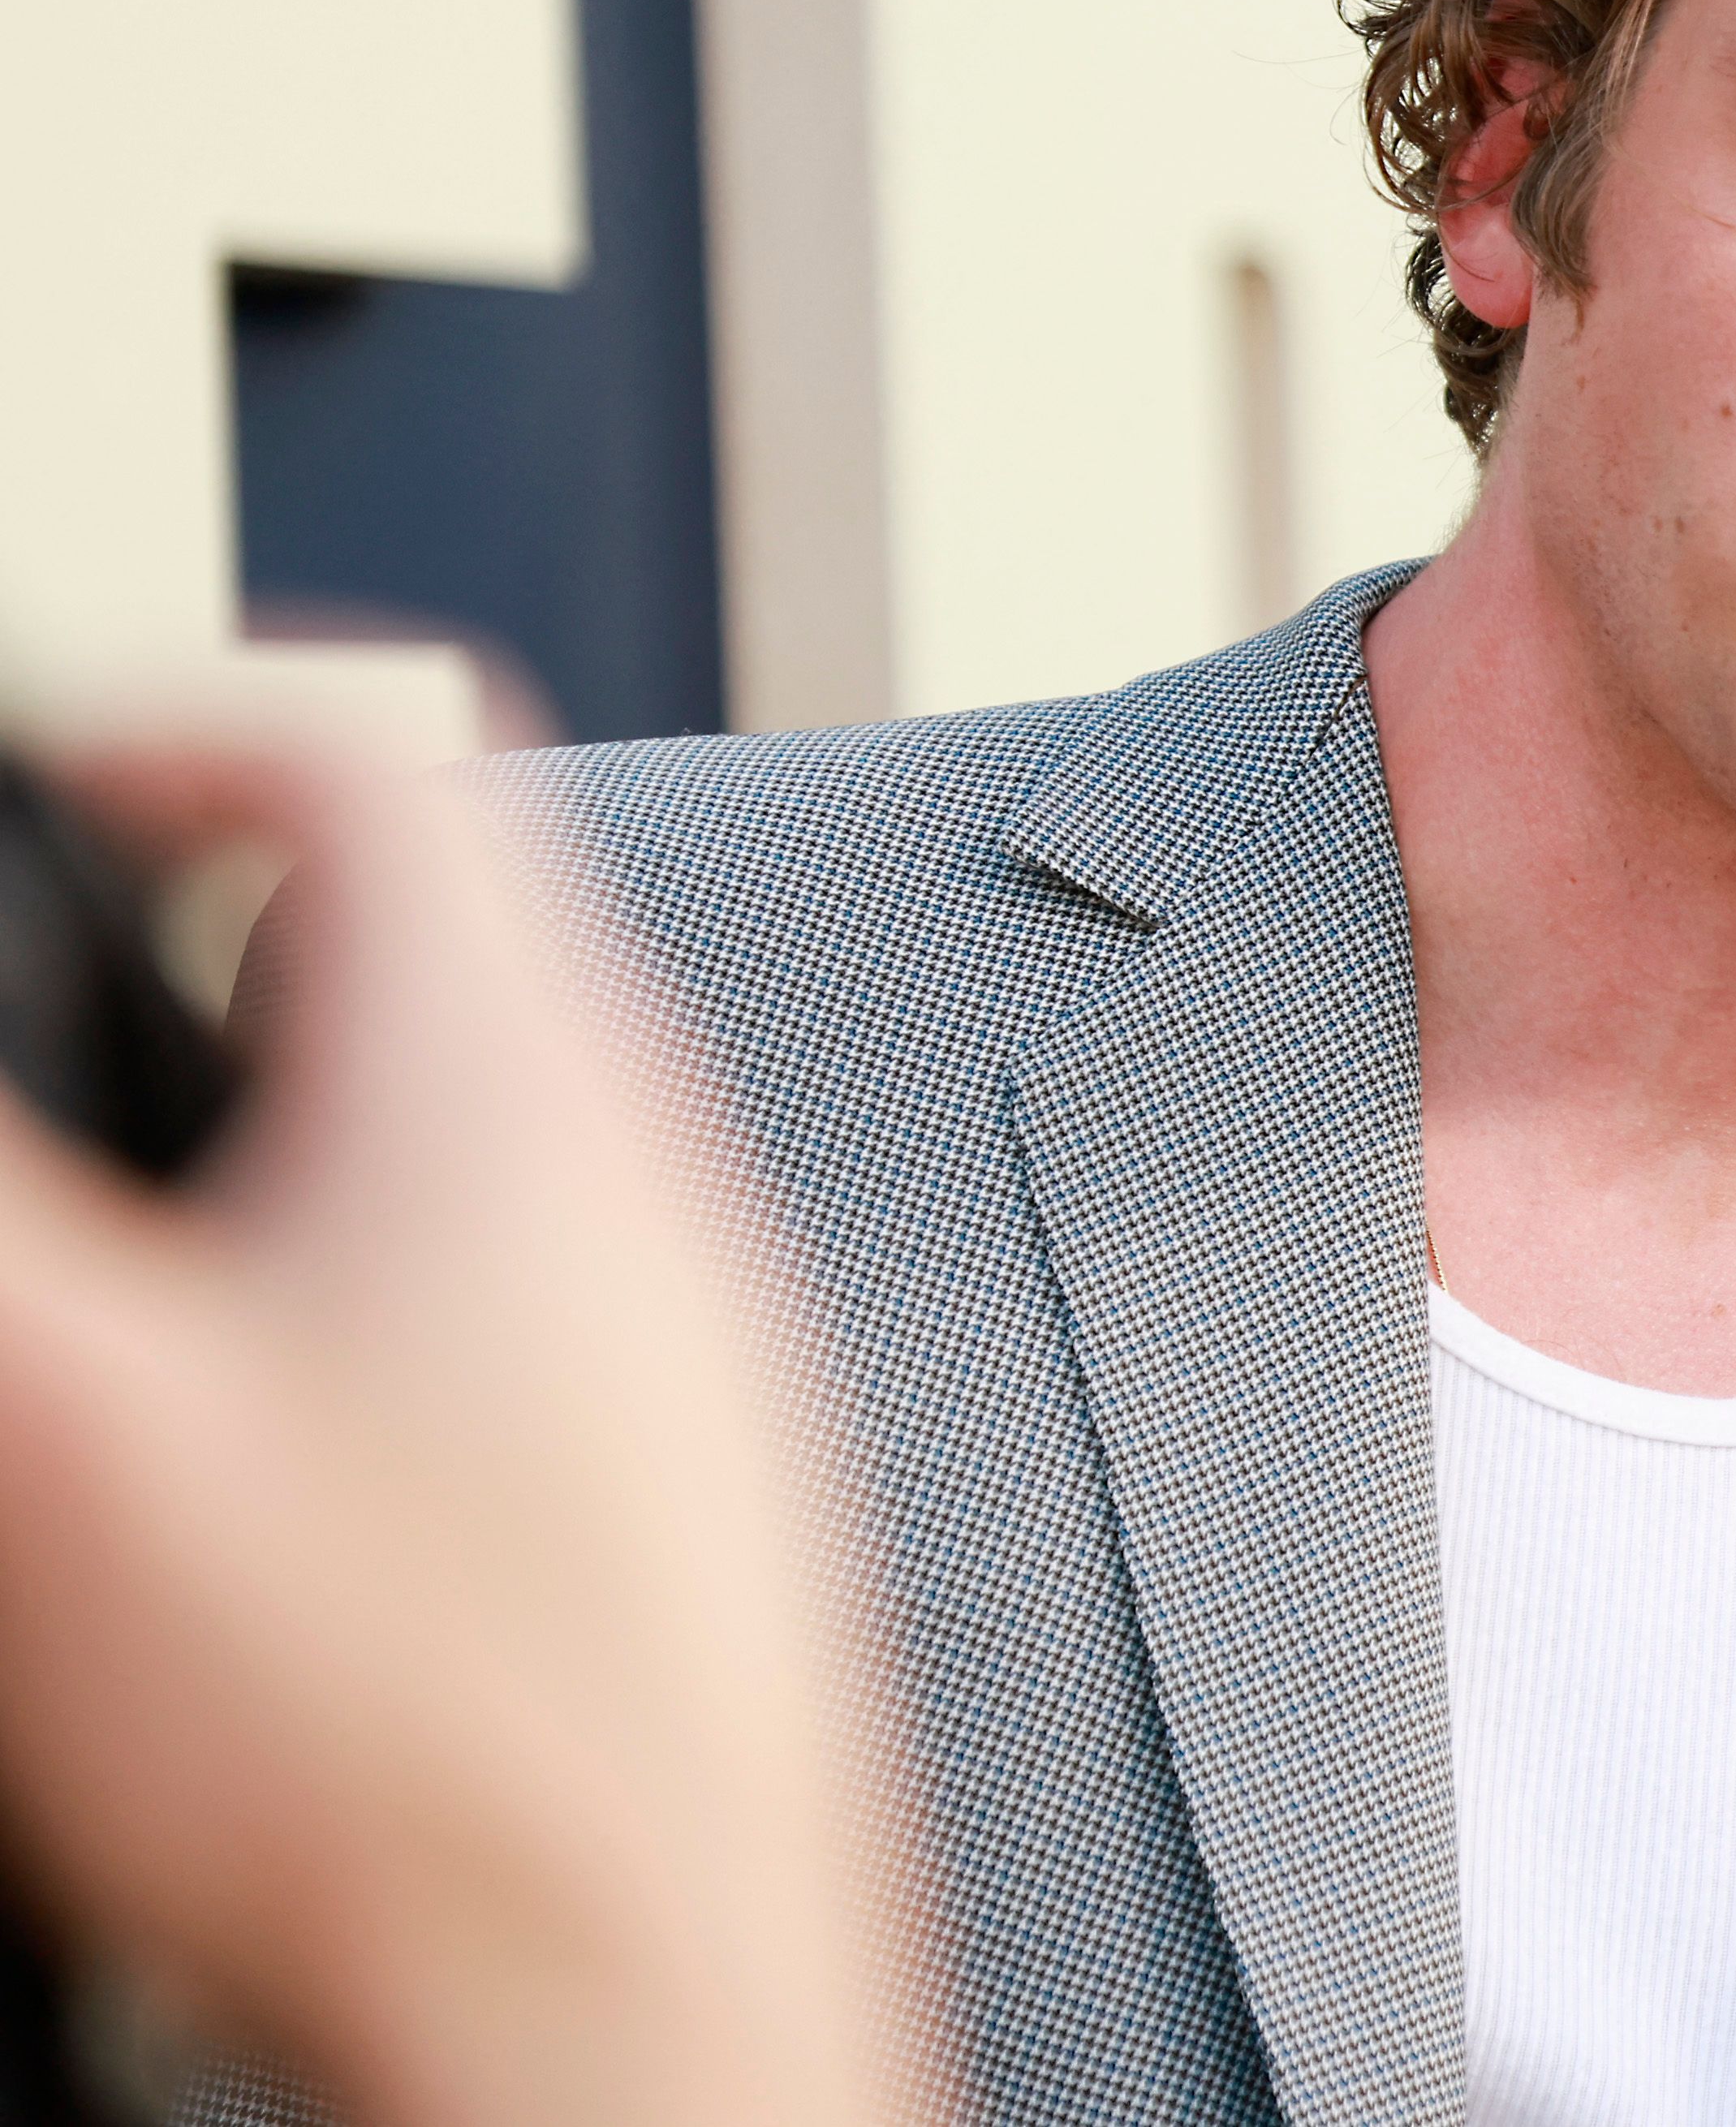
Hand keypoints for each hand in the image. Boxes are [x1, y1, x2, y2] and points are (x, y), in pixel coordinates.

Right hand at [0, 739, 920, 2126]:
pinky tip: (240, 1481)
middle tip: (53, 1035)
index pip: (381, 754)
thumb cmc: (411, 1752)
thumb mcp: (58, 1420)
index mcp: (520, 1087)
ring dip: (266, 1161)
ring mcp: (688, 1350)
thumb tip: (0, 1128)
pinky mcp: (678, 1506)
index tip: (47, 778)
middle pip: (421, 948)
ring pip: (456, 1148)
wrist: (642, 2022)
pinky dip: (347, 1333)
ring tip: (117, 1274)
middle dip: (194, 968)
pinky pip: (503, 1327)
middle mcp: (649, 1185)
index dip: (188, 716)